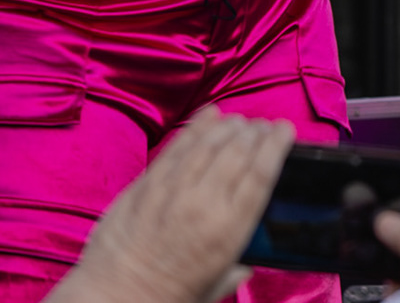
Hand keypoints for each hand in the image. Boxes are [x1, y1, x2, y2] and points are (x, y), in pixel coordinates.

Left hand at [47, 108, 293, 302]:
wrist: (114, 299)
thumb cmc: (166, 300)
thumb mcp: (214, 289)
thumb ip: (234, 272)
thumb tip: (247, 265)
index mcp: (228, 230)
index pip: (261, 173)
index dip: (276, 145)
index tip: (285, 130)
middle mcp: (203, 203)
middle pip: (238, 151)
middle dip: (256, 132)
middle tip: (264, 125)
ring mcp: (172, 191)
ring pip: (208, 144)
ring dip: (229, 127)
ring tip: (241, 121)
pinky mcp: (146, 185)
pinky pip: (176, 148)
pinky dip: (196, 128)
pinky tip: (210, 116)